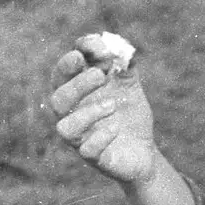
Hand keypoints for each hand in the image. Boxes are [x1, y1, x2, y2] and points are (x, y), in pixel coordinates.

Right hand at [49, 36, 156, 188]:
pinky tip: (115, 128)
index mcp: (76, 94)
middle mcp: (71, 117)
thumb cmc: (129, 115)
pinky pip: (87, 150)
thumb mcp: (130, 86)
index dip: (68, 63)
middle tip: (99, 75)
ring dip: (87, 113)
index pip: (61, 75)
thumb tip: (115, 44)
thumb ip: (123, 64)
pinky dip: (101, 136)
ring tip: (111, 105)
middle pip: (58, 98)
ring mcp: (80, 139)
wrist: (146, 151)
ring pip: (65, 127)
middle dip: (77, 84)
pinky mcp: (95, 159)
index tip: (83, 51)